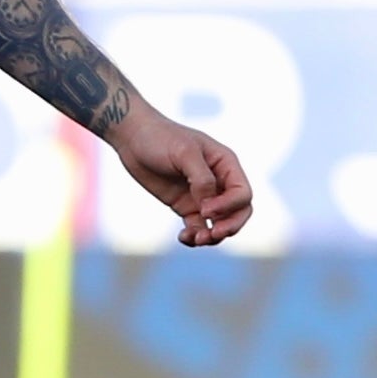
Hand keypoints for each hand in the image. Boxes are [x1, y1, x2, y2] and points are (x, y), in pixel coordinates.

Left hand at [106, 107, 253, 247]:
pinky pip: (198, 227)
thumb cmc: (161, 138)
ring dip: (212, 236)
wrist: (133, 138)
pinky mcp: (186, 206)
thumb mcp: (184, 152)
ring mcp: (203, 196)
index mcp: (225, 165)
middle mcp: (219, 182)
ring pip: (220, 224)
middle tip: (211, 235)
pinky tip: (183, 237)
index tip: (205, 209)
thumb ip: (201, 178)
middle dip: (229, 226)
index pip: (242, 193)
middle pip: (239, 212)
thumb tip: (209, 206)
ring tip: (196, 239)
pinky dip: (195, 237)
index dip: (229, 206)